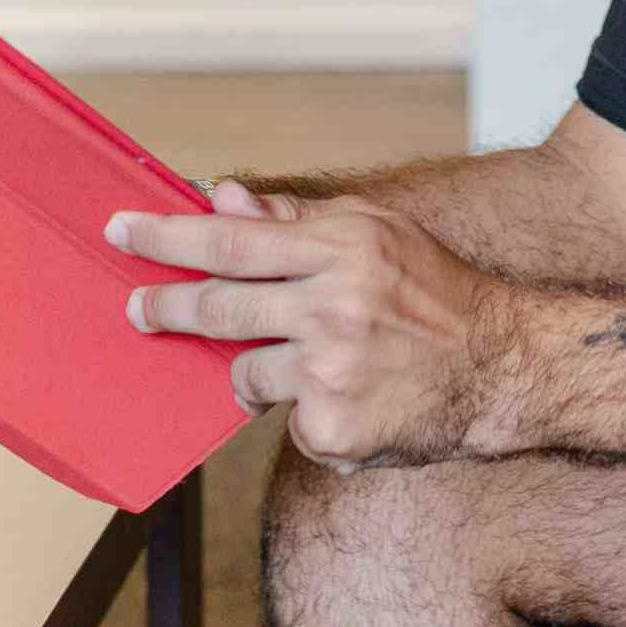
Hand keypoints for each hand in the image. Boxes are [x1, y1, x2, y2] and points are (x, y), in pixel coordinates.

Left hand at [109, 179, 513, 468]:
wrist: (506, 368)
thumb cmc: (438, 296)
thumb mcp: (377, 235)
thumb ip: (297, 220)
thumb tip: (219, 197)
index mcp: (343, 249)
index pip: (232, 241)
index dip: (167, 237)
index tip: (119, 229)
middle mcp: (335, 306)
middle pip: (220, 306)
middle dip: (167, 308)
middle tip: (136, 310)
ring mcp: (332, 372)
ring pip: (246, 374)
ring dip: (261, 373)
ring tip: (320, 366)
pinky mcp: (334, 429)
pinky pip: (289, 423)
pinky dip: (311, 416)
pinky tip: (359, 403)